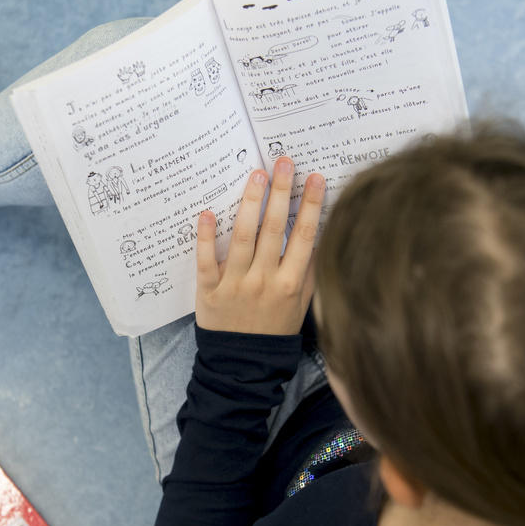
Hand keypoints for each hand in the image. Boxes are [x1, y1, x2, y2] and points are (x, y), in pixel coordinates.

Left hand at [195, 156, 325, 334]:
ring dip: (250, 203)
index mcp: (290, 284)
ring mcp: (235, 284)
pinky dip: (206, 236)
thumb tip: (319, 232)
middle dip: (281, 192)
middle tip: (283, 162)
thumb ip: (308, 271)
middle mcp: (263, 281)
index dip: (311, 206)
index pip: (304, 237)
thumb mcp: (302, 305)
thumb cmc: (275, 329)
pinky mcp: (209, 291)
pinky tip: (207, 212)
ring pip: (242, 238)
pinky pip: (206, 260)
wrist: (243, 364)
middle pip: (274, 229)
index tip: (316, 178)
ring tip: (256, 175)